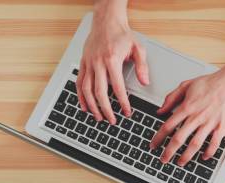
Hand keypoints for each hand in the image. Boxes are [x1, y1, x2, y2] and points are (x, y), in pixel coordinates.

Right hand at [76, 8, 148, 124]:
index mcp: (112, 60)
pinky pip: (79, 83)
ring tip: (99, 117)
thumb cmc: (122, 35)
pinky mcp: (83, 63)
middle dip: (106, 109)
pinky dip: (80, 97)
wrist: (106, 21)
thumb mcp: (138, 48)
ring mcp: (88, 63)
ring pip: (86, 89)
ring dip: (92, 106)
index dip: (122, 102)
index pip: (117, 87)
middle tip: (112, 120)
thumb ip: (142, 66)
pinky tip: (85, 106)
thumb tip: (145, 82)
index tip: (127, 112)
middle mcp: (98, 63)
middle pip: (99, 92)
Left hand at [150, 66, 224, 165]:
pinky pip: (214, 143)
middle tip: (164, 159)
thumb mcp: (186, 85)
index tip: (154, 145)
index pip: (168, 126)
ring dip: (186, 156)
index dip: (158, 137)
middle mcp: (197, 117)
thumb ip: (171, 98)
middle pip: (179, 138)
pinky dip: (209, 152)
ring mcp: (210, 123)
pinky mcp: (222, 127)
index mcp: (187, 107)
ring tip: (180, 162)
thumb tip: (160, 110)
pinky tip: (203, 156)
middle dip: (169, 151)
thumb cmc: (211, 83)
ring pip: (195, 144)